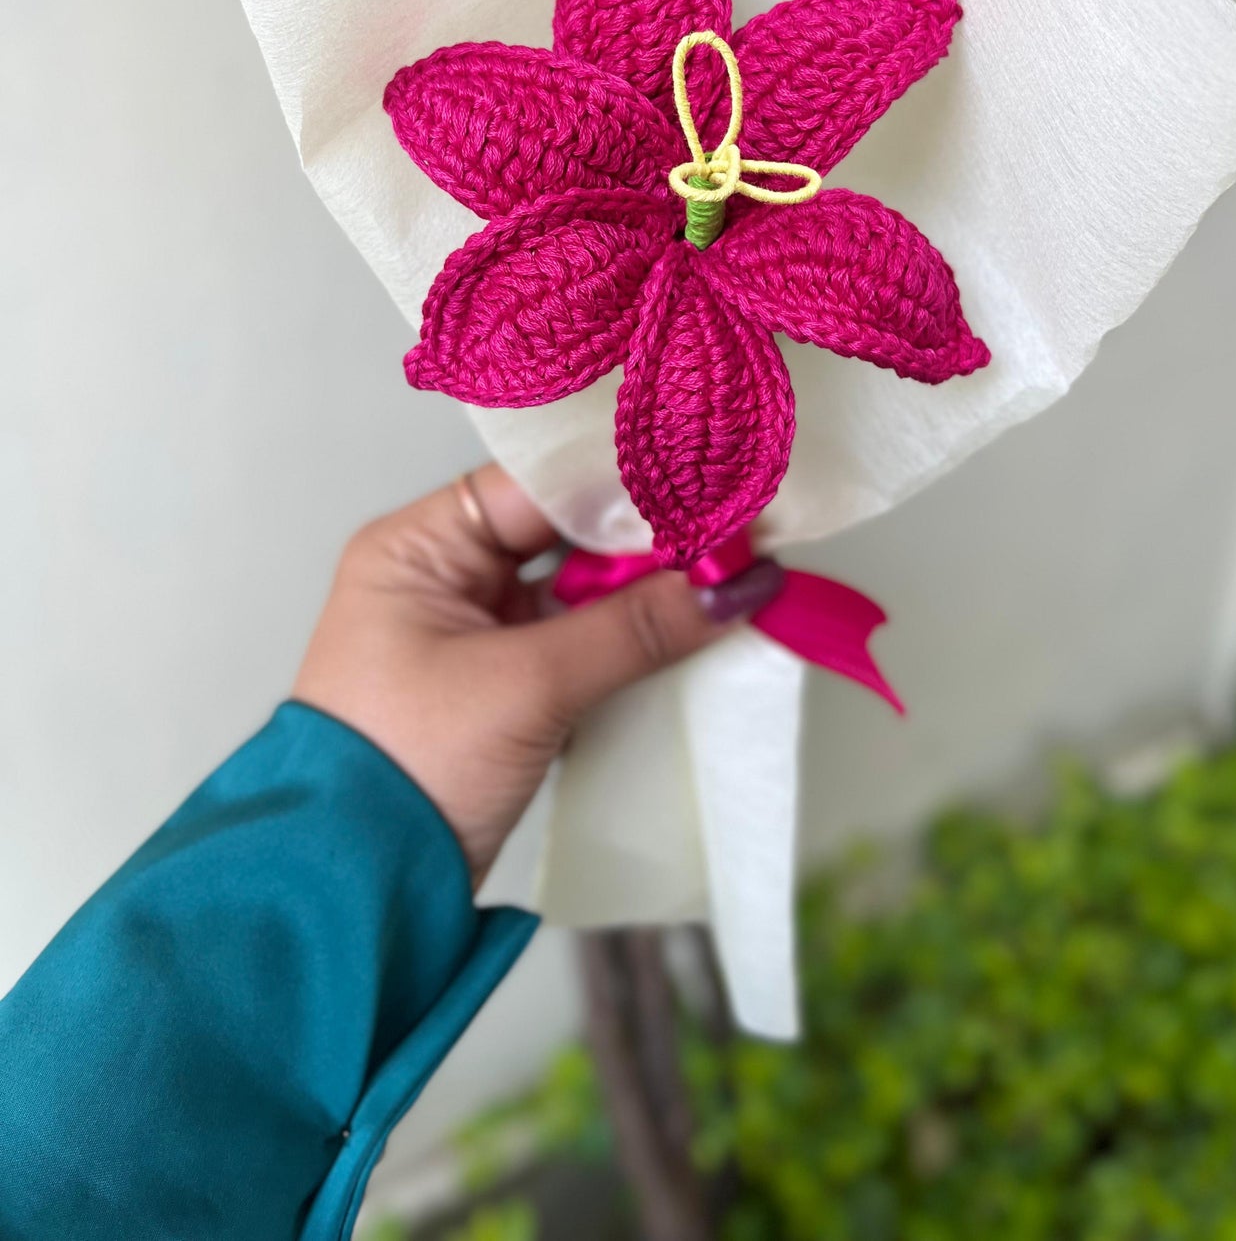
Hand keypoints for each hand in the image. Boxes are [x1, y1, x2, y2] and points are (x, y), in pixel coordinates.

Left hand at [292, 466, 783, 884]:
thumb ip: (636, 627)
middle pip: (564, 533)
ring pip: (576, 589)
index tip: (708, 486)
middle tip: (736, 537)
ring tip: (729, 579)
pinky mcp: (498, 688)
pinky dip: (627, 638)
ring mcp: (469, 633)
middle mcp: (440, 576)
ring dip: (644, 592)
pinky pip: (575, 640)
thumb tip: (738, 585)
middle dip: (647, 541)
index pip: (537, 486)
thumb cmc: (410, 765)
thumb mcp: (528, 686)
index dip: (623, 485)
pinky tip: (689, 631)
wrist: (355, 890)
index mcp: (417, 547)